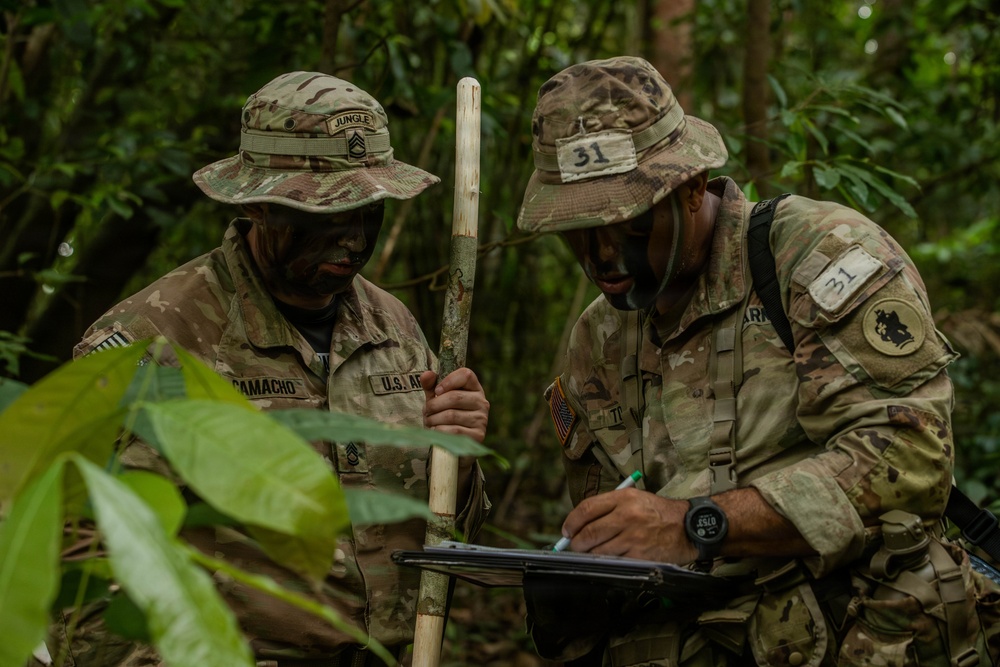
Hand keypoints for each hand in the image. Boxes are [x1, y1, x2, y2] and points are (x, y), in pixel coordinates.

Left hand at [420, 368, 488, 442]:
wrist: (453, 442)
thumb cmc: (444, 415)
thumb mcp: (437, 398)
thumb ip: (431, 386)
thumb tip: (426, 374)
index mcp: (474, 388)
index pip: (466, 375)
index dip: (448, 380)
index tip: (436, 391)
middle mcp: (482, 402)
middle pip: (455, 397)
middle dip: (434, 405)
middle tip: (427, 411)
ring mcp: (482, 419)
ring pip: (451, 415)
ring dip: (434, 419)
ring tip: (429, 421)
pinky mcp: (478, 435)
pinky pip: (454, 431)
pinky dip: (440, 431)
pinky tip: (436, 431)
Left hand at [560, 488, 697, 563]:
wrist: (689, 527)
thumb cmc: (659, 513)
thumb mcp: (635, 499)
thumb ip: (609, 507)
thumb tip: (581, 523)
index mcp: (623, 498)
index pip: (586, 509)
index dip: (571, 522)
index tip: (567, 531)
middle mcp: (626, 516)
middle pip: (588, 533)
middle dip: (576, 543)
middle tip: (575, 546)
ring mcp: (633, 537)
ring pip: (598, 551)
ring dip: (590, 555)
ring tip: (590, 554)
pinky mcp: (640, 555)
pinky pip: (614, 561)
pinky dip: (607, 563)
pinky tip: (608, 560)